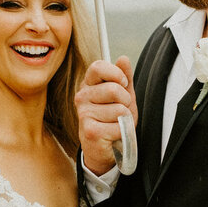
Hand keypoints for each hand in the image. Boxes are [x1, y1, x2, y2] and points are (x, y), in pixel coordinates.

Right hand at [76, 56, 137, 175]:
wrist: (105, 148)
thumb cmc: (112, 120)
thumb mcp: (122, 96)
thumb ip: (124, 77)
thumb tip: (123, 59)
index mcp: (88, 84)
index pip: (98, 67)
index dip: (116, 73)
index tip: (123, 83)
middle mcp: (82, 97)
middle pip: (113, 89)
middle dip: (125, 101)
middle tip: (121, 110)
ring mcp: (84, 114)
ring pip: (119, 110)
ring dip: (124, 119)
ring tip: (116, 124)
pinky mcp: (90, 131)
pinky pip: (119, 126)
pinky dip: (123, 132)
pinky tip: (113, 134)